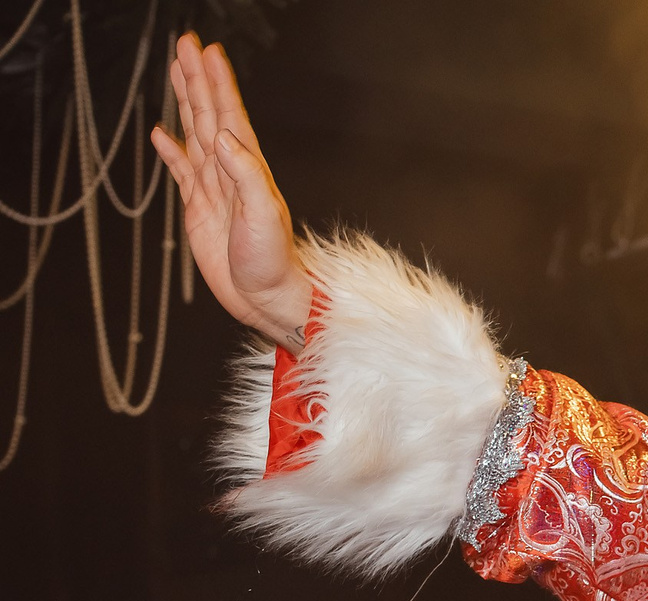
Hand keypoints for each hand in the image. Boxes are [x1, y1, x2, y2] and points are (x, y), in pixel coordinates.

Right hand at [150, 34, 311, 345]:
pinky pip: (182, 170)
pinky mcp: (200, 208)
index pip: (228, 114)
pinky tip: (161, 133)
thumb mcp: (263, 214)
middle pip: (209, 114)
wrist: (268, 297)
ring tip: (176, 72)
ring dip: (186, 103)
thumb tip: (221, 137)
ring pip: (195, 134)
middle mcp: (231, 172)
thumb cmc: (274, 261)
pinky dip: (171, 151)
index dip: (217, 82)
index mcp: (248, 169)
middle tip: (187, 45)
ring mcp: (215, 189)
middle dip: (197, 79)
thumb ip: (245, 174)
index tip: (206, 51)